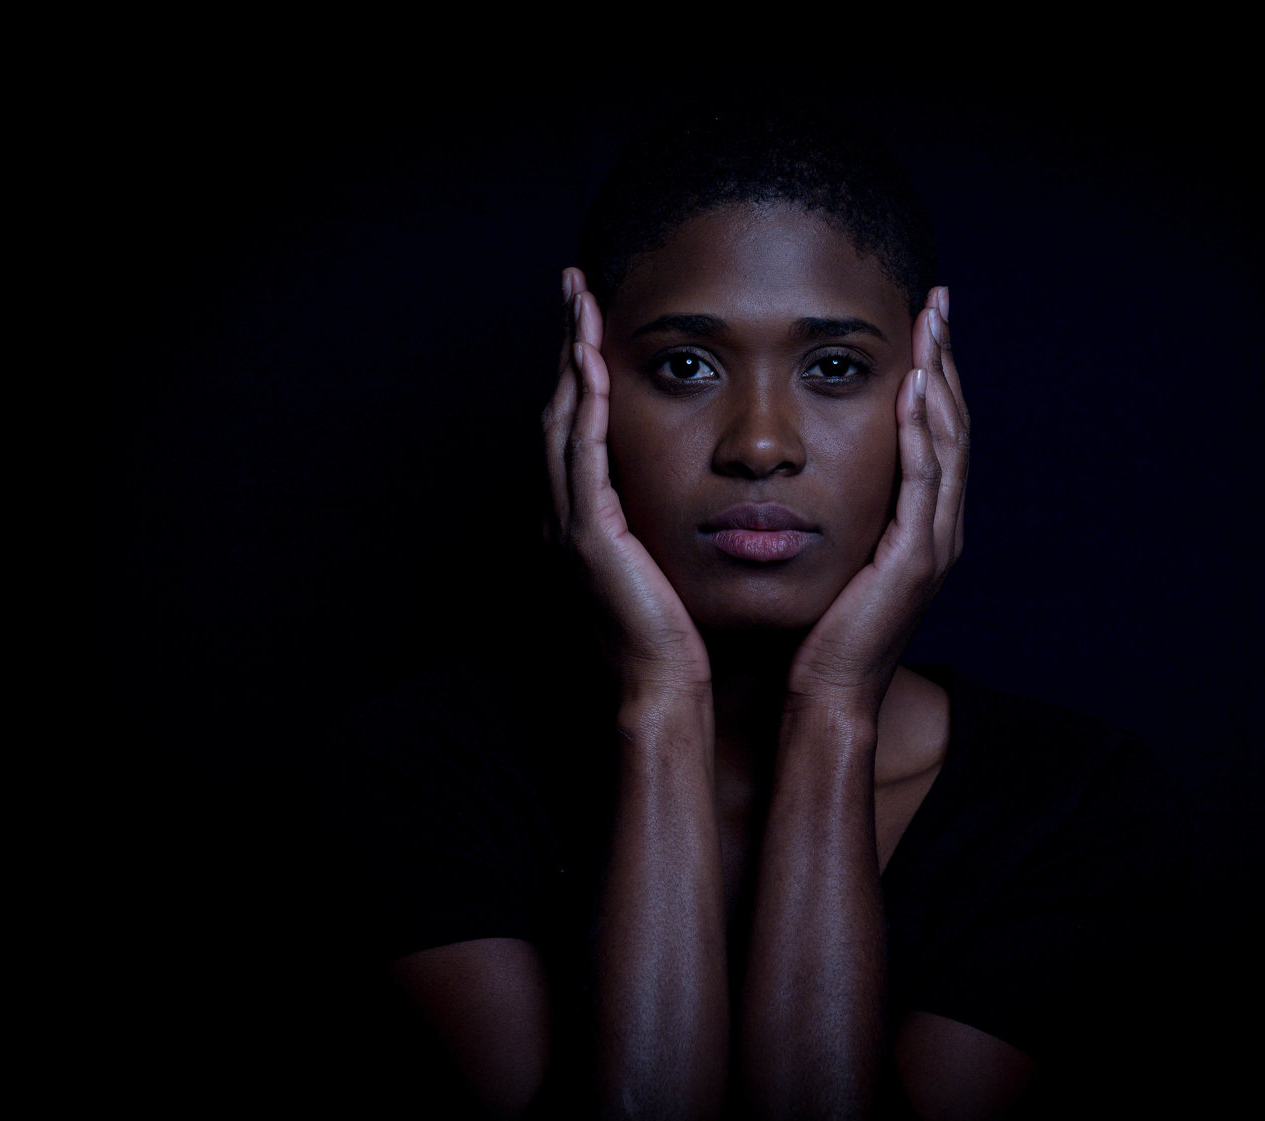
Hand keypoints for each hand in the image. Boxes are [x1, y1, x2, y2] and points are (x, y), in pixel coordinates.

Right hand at [544, 269, 711, 698]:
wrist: (664, 692)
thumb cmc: (679, 638)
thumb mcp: (671, 562)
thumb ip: (668, 522)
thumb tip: (703, 488)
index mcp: (588, 517)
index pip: (581, 423)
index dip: (583, 367)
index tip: (594, 316)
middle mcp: (568, 513)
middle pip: (561, 408)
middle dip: (567, 344)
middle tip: (576, 285)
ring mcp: (571, 524)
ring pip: (561, 421)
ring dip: (569, 358)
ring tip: (579, 304)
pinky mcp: (587, 537)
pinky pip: (581, 456)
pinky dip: (583, 406)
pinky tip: (591, 364)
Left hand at [787, 287, 969, 711]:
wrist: (826, 697)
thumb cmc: (817, 635)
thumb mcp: (831, 557)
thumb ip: (836, 513)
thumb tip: (803, 472)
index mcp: (921, 526)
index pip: (934, 434)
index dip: (932, 375)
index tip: (921, 323)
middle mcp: (940, 529)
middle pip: (952, 425)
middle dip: (945, 360)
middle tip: (936, 303)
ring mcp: (934, 544)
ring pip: (948, 443)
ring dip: (941, 379)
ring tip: (931, 326)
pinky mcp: (915, 560)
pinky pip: (926, 480)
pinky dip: (922, 430)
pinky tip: (914, 388)